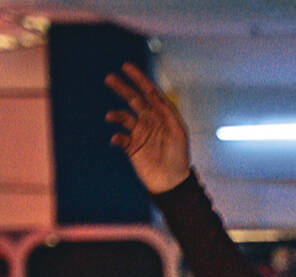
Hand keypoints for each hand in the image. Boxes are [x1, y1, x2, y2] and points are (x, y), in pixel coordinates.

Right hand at [104, 63, 191, 193]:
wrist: (171, 184)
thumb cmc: (179, 159)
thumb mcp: (178, 133)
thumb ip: (168, 113)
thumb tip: (155, 96)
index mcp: (162, 117)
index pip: (150, 94)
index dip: (139, 79)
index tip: (127, 67)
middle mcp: (149, 122)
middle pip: (133, 100)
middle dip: (122, 88)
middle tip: (110, 78)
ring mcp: (140, 134)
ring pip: (123, 117)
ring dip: (116, 114)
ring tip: (111, 116)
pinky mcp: (132, 147)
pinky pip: (120, 138)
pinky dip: (116, 137)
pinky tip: (117, 139)